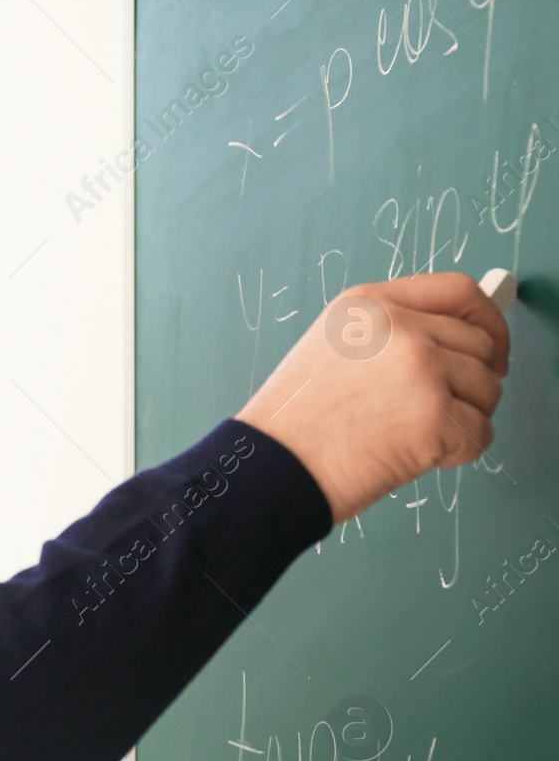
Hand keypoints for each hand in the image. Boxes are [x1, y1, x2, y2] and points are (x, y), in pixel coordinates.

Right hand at [235, 271, 509, 525]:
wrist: (270, 469)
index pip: (458, 290)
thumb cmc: (295, 423)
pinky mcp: (434, 418)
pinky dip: (455, 452)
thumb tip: (463, 343)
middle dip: (469, 382)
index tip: (490, 346)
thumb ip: (393, 332)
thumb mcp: (333, 348)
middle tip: (437, 409)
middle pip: (479, 344)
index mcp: (369, 305)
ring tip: (411, 434)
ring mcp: (420, 371)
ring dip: (463, 418)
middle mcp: (398, 328)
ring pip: (487, 390)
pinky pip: (480, 434)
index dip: (486, 319)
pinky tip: (411, 455)